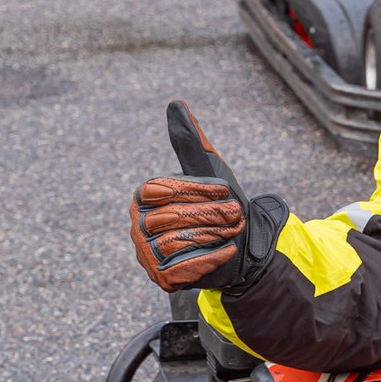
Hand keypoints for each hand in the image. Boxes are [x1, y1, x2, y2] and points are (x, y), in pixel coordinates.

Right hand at [128, 101, 284, 292]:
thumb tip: (176, 103)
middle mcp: (138, 225)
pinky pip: (180, 269)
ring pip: (175, 242)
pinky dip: (209, 259)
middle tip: (236, 214)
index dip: (195, 190)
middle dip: (209, 215)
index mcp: (144, 196)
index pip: (161, 189)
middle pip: (170, 217)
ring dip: (212, 235)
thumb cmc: (221, 204)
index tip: (225, 190)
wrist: (242, 247)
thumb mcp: (209, 170)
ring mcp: (146, 253)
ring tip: (233, 231)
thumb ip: (190, 140)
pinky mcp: (160, 278)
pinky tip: (228, 251)